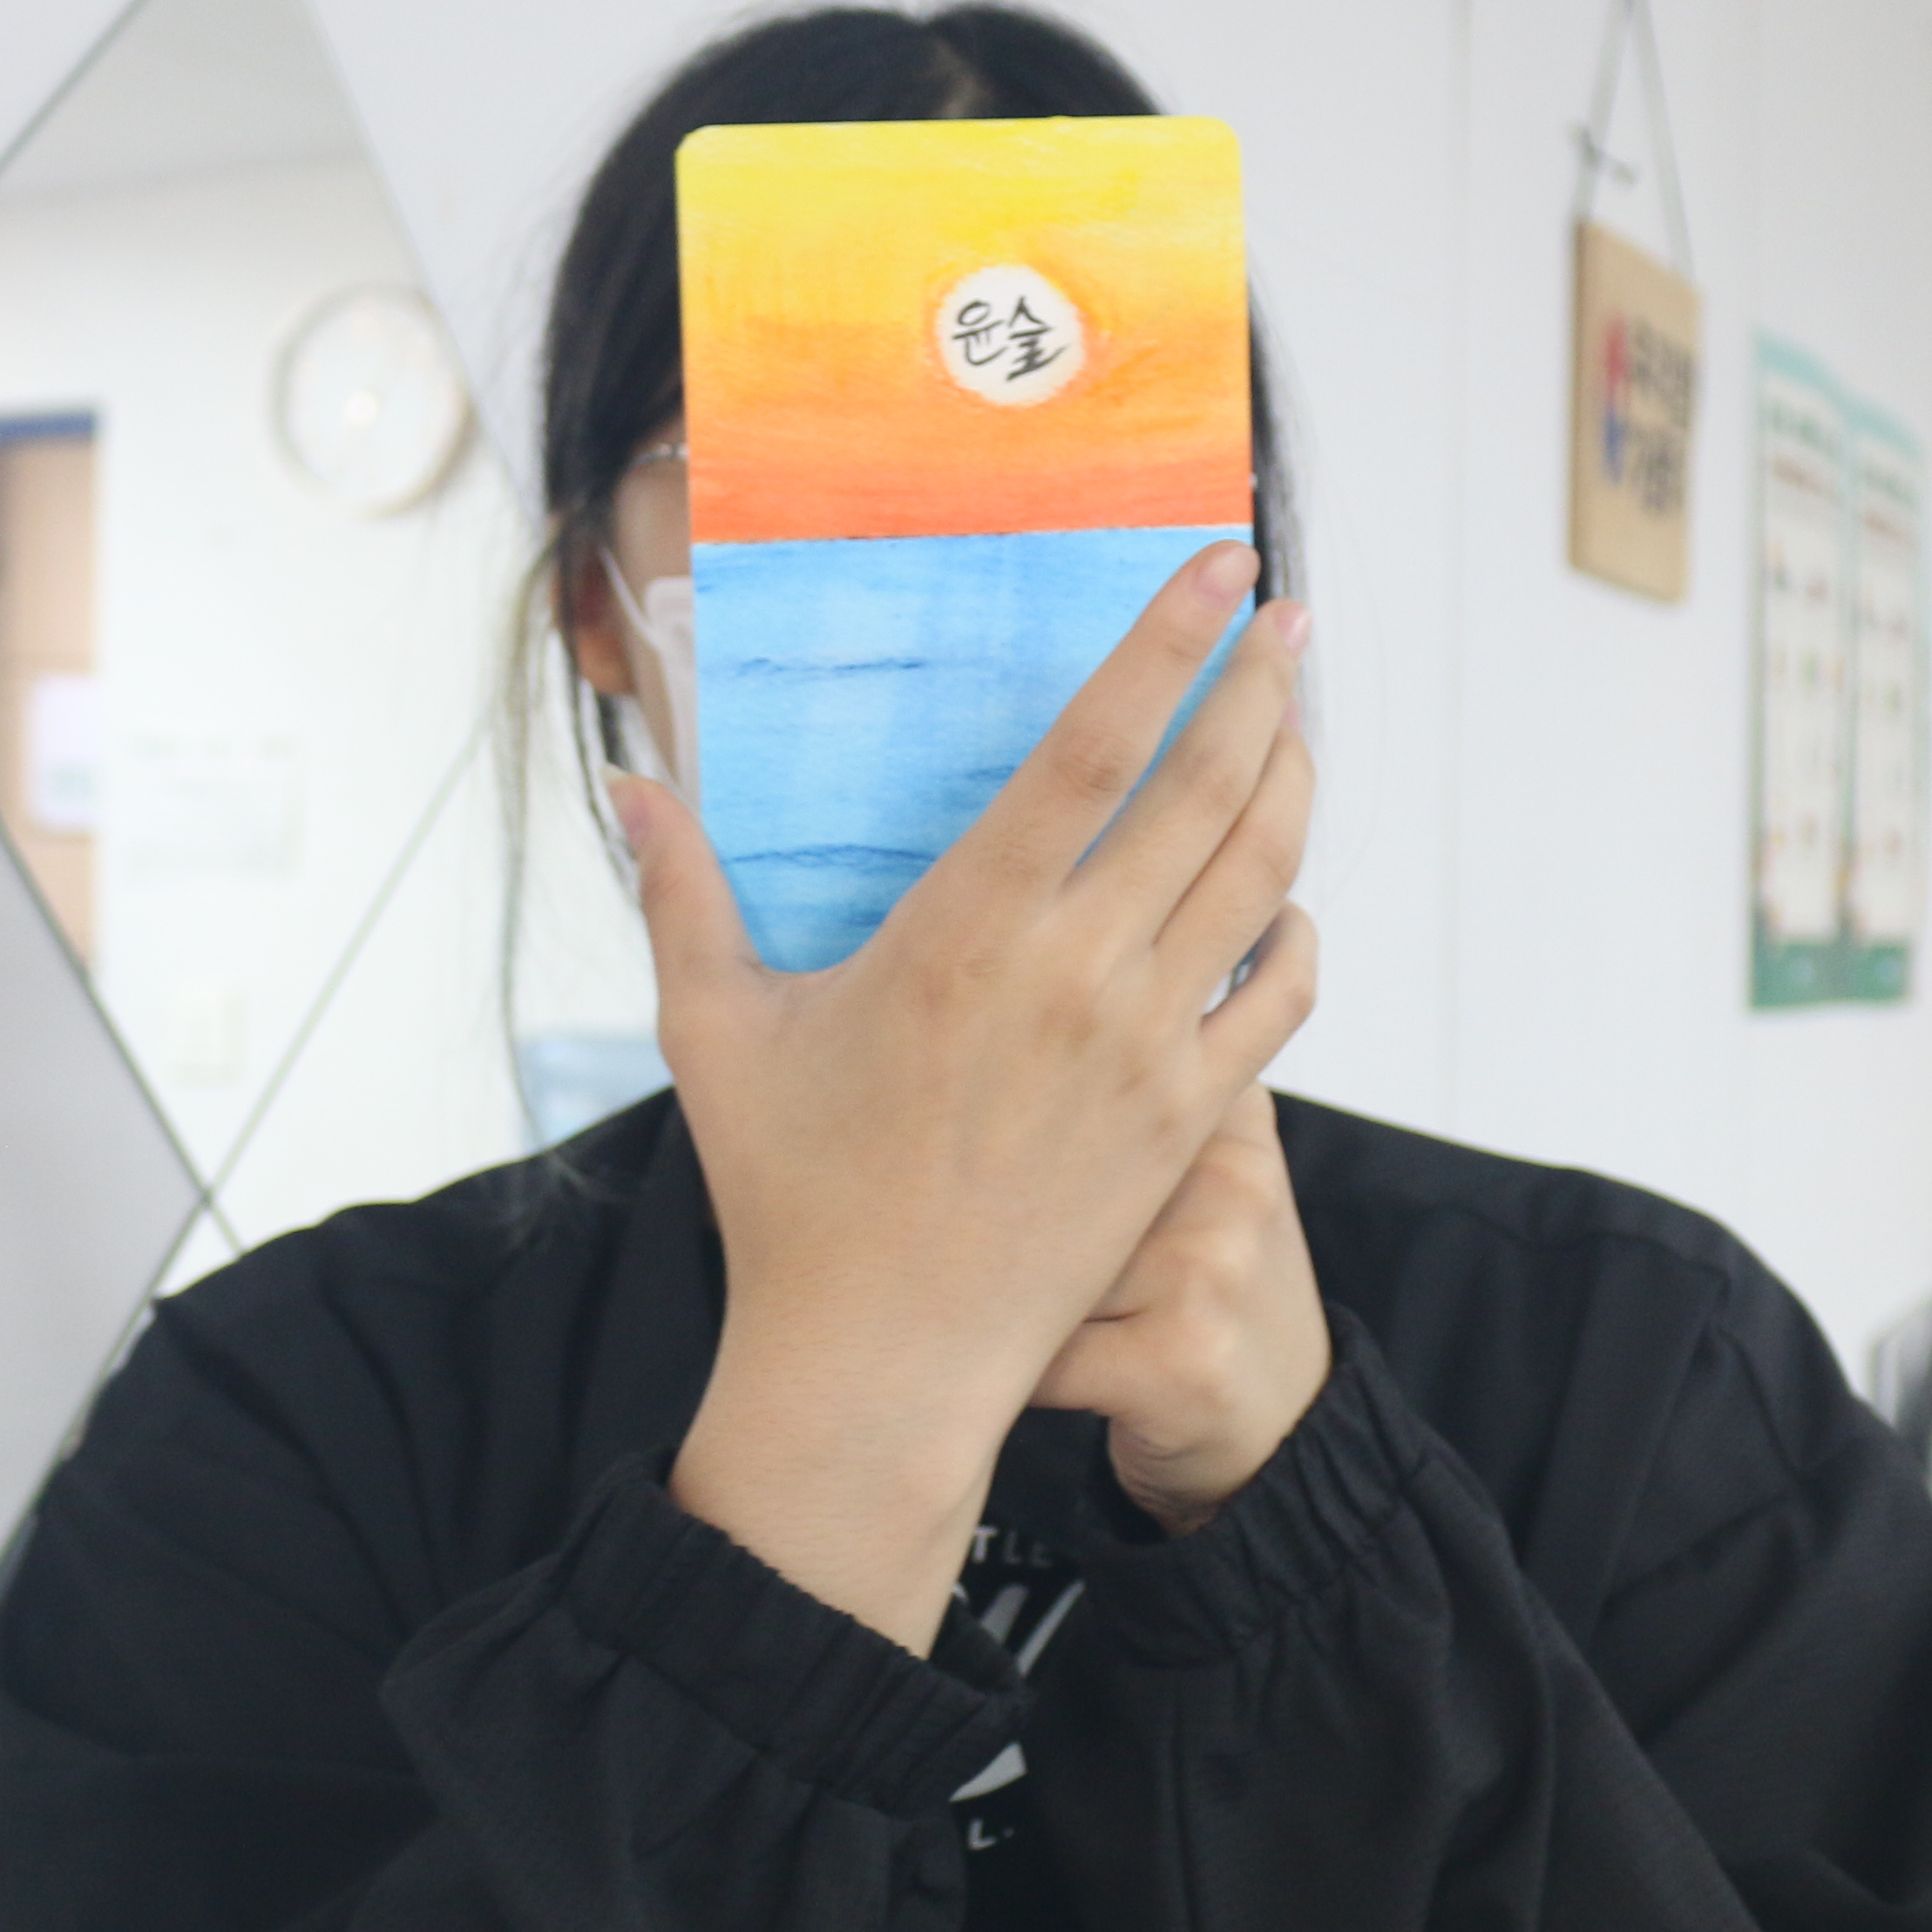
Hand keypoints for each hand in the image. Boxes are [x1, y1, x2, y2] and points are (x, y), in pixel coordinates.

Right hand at [619, 544, 1319, 1649]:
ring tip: (1298, 724)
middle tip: (1288, 620)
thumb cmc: (790, 1195)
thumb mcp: (715, 1033)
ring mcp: (1146, 1048)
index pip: (1099, 745)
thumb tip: (633, 787)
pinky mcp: (1186, 1122)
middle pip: (1211, 788)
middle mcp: (1077, 972)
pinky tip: (1283, 897)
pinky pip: (1281, 998)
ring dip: (1295, 784)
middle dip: (1265, 685)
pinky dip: (1298, 931)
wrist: (881, 1362)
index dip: (1169, 641)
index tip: (1221, 569)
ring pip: (1262, 878)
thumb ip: (683, 897)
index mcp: (970, 926)